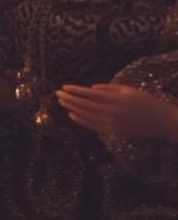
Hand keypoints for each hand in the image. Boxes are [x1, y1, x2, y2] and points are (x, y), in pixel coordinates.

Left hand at [56, 83, 177, 141]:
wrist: (162, 122)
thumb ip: (109, 88)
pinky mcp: (115, 132)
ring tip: (62, 103)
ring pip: (88, 116)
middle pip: (86, 105)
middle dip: (70, 99)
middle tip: (57, 94)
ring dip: (73, 109)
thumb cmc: (145, 101)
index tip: (64, 87)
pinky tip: (72, 115)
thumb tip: (90, 89)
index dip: (76, 91)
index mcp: (117, 100)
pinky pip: (94, 127)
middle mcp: (114, 113)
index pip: (91, 95)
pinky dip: (81, 121)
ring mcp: (114, 124)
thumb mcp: (128, 90)